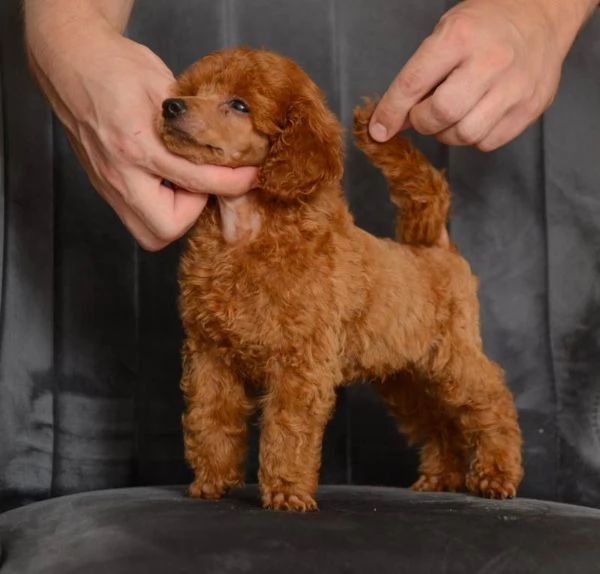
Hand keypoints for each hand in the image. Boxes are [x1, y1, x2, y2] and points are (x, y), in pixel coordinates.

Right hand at [26, 18, 256, 249]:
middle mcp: (119, 174)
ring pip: (149, 233)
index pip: (194, 181)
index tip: (248, 176)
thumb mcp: (163, 84)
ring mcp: (108, 185)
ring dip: (176, 216)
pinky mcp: (105, 187)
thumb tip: (227, 145)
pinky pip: (137, 217)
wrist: (69, 61)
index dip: (230, 182)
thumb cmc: (114, 65)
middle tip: (202, 182)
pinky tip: (168, 181)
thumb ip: (193, 121)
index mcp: (136, 145)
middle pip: (165, 230)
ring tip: (184, 183)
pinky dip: (160, 209)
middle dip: (193, 213)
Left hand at [369, 0, 595, 150]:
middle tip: (423, 114)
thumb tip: (392, 121)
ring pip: (465, 134)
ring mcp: (515, 86)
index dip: (390, 112)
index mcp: (460, 36)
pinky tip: (476, 116)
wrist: (541, 14)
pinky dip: (473, 137)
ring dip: (447, 133)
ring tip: (452, 114)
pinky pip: (488, 142)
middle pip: (441, 113)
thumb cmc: (484, 25)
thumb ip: (419, 76)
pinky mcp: (531, 107)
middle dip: (422, 122)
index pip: (413, 83)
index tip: (379, 130)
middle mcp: (490, 61)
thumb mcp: (445, 33)